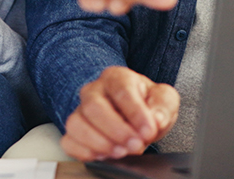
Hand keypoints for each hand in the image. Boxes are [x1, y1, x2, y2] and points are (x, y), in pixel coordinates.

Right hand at [61, 66, 178, 160]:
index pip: (121, 90)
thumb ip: (163, 106)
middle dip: (116, 130)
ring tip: (121, 152)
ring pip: (76, 124)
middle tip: (135, 145)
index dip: (135, 112)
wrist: (135, 117)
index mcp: (117, 77)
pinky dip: (84, 152)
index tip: (149, 131)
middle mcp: (94, 90)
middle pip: (94, 107)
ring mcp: (81, 111)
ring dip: (99, 143)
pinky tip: (103, 156)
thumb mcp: (164, 100)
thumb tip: (156, 119)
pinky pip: (68, 142)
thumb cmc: (147, 105)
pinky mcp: (74, 131)